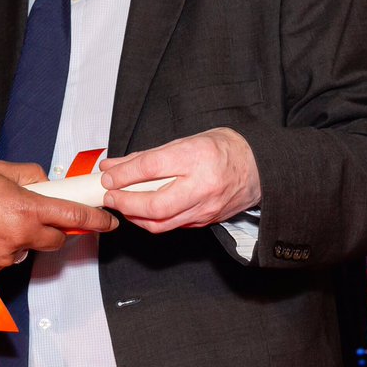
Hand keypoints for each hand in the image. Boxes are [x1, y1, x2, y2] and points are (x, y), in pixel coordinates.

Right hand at [0, 161, 118, 273]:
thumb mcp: (0, 169)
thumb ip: (31, 175)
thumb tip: (46, 183)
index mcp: (27, 209)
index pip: (73, 217)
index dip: (96, 220)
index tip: (109, 221)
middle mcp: (21, 236)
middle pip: (56, 240)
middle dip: (55, 228)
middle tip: (40, 214)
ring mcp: (7, 257)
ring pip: (31, 249)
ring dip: (26, 238)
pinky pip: (10, 259)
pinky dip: (6, 248)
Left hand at [99, 127, 260, 231]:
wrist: (259, 167)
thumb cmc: (223, 149)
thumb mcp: (185, 141)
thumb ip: (149, 156)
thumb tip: (115, 166)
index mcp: (197, 157)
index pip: (151, 168)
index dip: (123, 175)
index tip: (107, 177)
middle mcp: (202, 186)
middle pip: (154, 205)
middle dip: (125, 203)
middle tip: (110, 196)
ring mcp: (205, 208)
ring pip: (161, 223)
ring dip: (134, 216)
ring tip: (121, 204)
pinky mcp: (206, 222)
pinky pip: (172, 225)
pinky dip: (152, 220)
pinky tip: (141, 210)